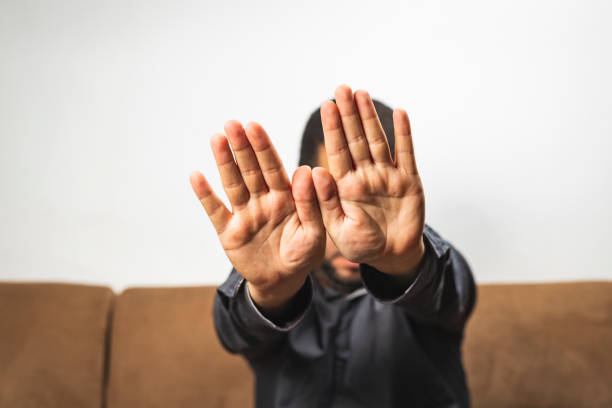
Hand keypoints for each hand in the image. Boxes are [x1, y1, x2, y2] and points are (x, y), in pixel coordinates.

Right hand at [190, 121, 324, 310]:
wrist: (283, 280)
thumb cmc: (303, 254)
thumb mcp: (315, 234)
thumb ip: (311, 204)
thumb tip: (306, 170)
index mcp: (285, 197)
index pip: (273, 167)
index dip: (263, 147)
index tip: (254, 126)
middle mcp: (262, 200)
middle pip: (250, 169)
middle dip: (242, 147)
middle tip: (232, 123)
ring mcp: (244, 214)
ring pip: (232, 184)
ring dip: (224, 162)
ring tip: (216, 138)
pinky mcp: (228, 231)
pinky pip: (215, 211)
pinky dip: (205, 195)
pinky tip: (196, 176)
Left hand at [312, 85, 425, 276]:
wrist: (391, 256)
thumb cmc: (361, 245)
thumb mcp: (338, 229)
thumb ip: (327, 201)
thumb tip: (316, 170)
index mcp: (344, 185)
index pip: (338, 151)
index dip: (333, 128)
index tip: (327, 105)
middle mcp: (365, 175)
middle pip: (355, 139)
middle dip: (349, 114)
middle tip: (342, 88)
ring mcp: (387, 175)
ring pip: (378, 141)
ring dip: (371, 117)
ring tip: (362, 94)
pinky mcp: (409, 181)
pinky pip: (406, 154)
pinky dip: (404, 134)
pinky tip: (399, 113)